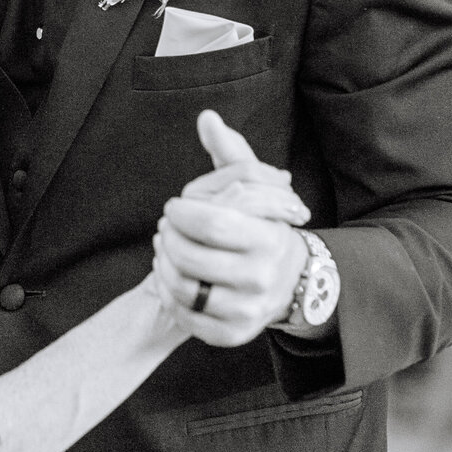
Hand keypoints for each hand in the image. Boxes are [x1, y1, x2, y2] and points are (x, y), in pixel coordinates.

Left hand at [151, 111, 309, 346]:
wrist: (289, 279)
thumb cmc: (260, 224)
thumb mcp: (253, 187)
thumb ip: (229, 153)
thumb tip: (207, 117)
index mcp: (269, 238)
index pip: (212, 223)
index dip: (181, 212)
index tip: (174, 206)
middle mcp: (262, 278)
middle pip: (190, 257)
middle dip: (167, 238)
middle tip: (166, 229)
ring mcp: (248, 311)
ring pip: (183, 290)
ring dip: (163, 265)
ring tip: (166, 250)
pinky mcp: (232, 334)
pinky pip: (186, 318)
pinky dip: (170, 297)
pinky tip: (173, 277)